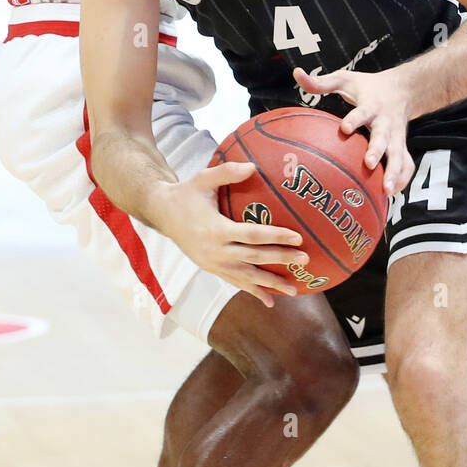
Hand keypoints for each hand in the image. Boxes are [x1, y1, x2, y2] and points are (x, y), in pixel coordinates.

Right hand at [152, 161, 308, 306]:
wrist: (161, 213)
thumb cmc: (186, 193)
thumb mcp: (203, 178)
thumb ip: (227, 172)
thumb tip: (254, 166)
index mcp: (215, 229)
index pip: (251, 235)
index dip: (275, 236)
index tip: (297, 237)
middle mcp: (214, 251)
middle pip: (253, 258)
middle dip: (280, 259)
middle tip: (305, 259)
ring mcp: (212, 263)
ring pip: (246, 276)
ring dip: (270, 283)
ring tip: (294, 290)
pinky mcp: (210, 269)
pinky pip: (235, 282)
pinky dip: (253, 291)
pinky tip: (270, 300)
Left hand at [293, 67, 414, 195]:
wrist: (403, 88)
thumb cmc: (367, 86)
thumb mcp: (344, 79)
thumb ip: (321, 82)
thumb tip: (296, 73)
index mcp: (371, 105)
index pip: (363, 112)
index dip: (354, 120)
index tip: (345, 128)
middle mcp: (385, 122)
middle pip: (383, 138)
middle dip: (377, 151)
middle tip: (369, 164)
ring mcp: (396, 137)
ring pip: (399, 156)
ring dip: (394, 173)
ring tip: (387, 191)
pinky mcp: (401, 146)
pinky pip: (406, 164)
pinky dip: (402, 179)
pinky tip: (392, 194)